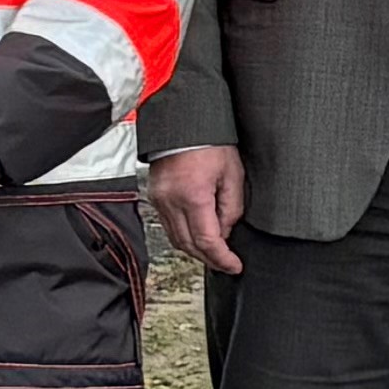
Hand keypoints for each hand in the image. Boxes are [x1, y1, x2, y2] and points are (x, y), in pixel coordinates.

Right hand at [150, 142, 248, 276]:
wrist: (183, 123)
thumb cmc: (209, 142)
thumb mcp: (232, 174)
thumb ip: (231, 208)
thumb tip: (226, 232)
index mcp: (193, 196)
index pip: (207, 241)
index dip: (222, 259)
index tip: (234, 265)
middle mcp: (171, 202)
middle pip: (189, 246)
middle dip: (210, 259)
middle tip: (227, 262)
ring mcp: (159, 200)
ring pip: (176, 239)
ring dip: (196, 250)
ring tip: (214, 251)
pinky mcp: (154, 197)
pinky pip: (168, 226)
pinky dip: (184, 235)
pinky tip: (197, 234)